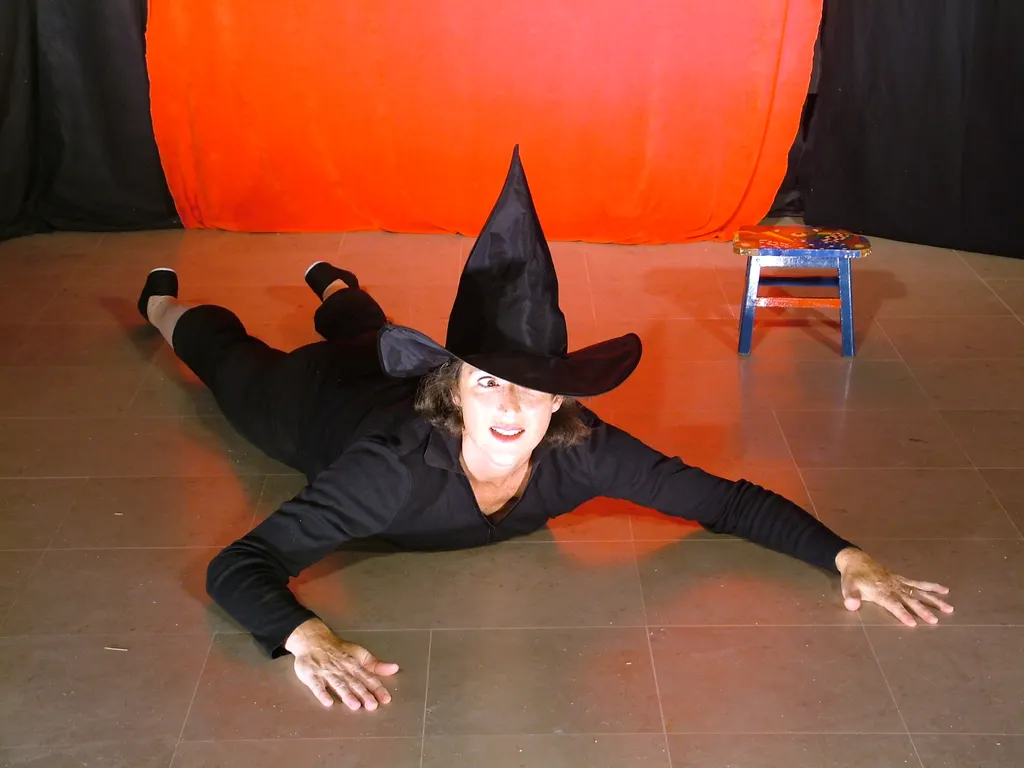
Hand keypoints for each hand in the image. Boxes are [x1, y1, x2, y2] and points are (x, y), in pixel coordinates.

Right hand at [284, 618, 398, 709]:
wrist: (312, 640)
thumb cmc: (338, 650)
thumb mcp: (359, 654)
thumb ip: (376, 665)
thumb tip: (394, 668)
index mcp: (354, 664)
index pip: (368, 677)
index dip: (377, 688)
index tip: (386, 699)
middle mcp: (341, 669)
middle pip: (354, 682)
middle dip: (364, 694)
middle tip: (372, 705)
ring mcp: (326, 672)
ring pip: (338, 684)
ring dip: (346, 695)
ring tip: (355, 705)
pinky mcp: (311, 675)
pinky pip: (316, 686)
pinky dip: (322, 693)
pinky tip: (328, 702)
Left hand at [834, 547, 953, 626]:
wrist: (856, 560)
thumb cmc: (852, 577)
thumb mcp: (847, 587)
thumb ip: (850, 596)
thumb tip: (851, 605)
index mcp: (880, 592)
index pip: (893, 604)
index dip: (902, 613)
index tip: (912, 623)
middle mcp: (894, 587)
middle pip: (910, 600)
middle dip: (922, 611)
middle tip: (934, 621)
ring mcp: (900, 583)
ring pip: (920, 592)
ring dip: (934, 600)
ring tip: (949, 608)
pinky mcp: (903, 579)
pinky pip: (920, 583)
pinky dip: (932, 586)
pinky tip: (946, 590)